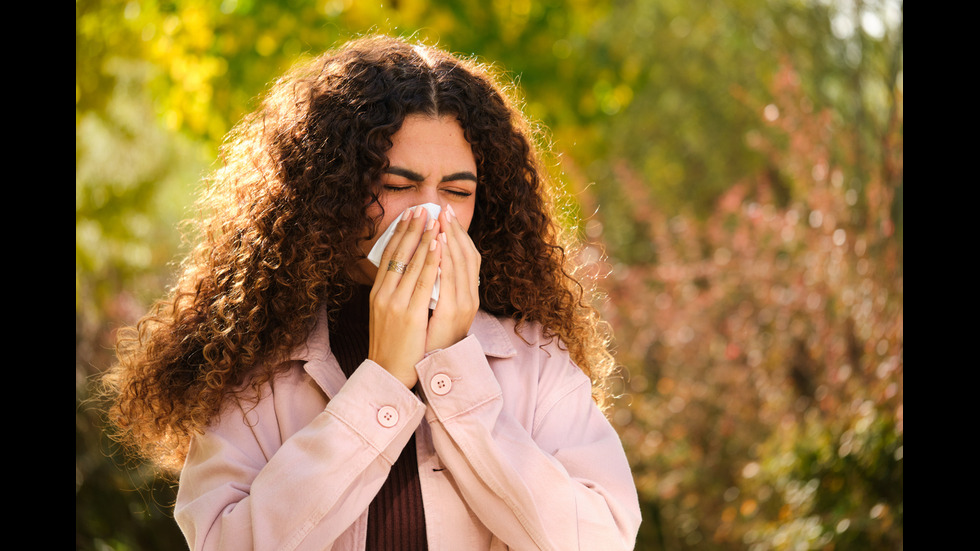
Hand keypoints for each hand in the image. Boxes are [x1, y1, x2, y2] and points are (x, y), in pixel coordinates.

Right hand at [368, 206, 441, 387]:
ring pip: (411, 262)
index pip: (388, 256)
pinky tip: (438, 244)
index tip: (410, 216)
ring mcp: (395, 303)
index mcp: (378, 293)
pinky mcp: (409, 314)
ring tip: (434, 218)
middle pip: (398, 253)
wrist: (387, 373)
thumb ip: (394, 294)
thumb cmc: (391, 345)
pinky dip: (431, 259)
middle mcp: (383, 294)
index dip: (399, 233)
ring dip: (424, 237)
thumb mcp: (387, 315)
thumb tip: (405, 275)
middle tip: (423, 207)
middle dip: (412, 228)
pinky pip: (422, 280)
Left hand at [426, 204, 480, 352]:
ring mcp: (461, 305)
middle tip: (444, 208)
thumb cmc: (425, 342)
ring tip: (439, 219)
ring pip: (458, 264)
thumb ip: (437, 288)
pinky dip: (441, 260)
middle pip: (466, 256)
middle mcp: (469, 299)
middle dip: (454, 231)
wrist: (422, 370)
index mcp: (466, 297)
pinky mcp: (446, 313)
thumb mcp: (435, 311)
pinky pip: (445, 279)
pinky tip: (436, 244)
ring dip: (449, 240)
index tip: (447, 215)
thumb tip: (430, 264)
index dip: (459, 235)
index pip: (468, 257)